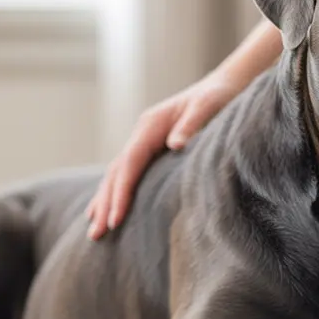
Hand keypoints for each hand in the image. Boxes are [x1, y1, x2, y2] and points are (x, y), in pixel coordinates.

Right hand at [85, 71, 244, 239]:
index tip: (115, 220)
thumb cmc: (218, 96)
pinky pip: (126, 173)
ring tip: (94, 231)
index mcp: (150, 125)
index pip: (129, 164)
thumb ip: (192, 124)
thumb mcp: (208, 106)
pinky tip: (106, 209)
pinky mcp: (150, 147)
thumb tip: (176, 145)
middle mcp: (141, 133)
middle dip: (105, 204)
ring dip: (104, 201)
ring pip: (116, 174)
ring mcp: (143, 140)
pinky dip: (114, 192)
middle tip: (96, 235)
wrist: (223, 84)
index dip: (120, 193)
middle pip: (115, 172)